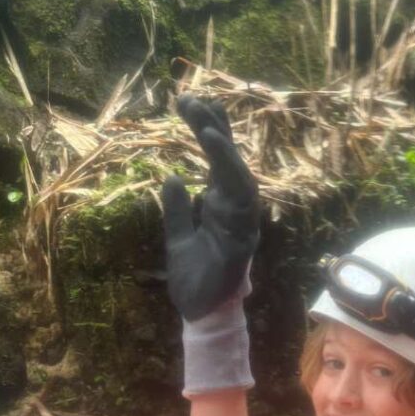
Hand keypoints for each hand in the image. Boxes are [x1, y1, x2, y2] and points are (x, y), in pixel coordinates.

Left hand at [162, 94, 259, 321]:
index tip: (187, 102)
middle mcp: (235, 210)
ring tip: (203, 121)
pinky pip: (240, 198)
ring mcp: (241, 222)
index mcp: (220, 207)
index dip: (207, 129)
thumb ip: (175, 209)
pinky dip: (229, 169)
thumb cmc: (194, 281)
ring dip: (223, 146)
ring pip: (238, 175)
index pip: (217, 161)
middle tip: (190, 99)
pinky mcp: (242, 237)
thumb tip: (172, 177)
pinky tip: (213, 146)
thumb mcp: (177, 238)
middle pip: (229, 160)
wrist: (201, 316)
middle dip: (212, 127)